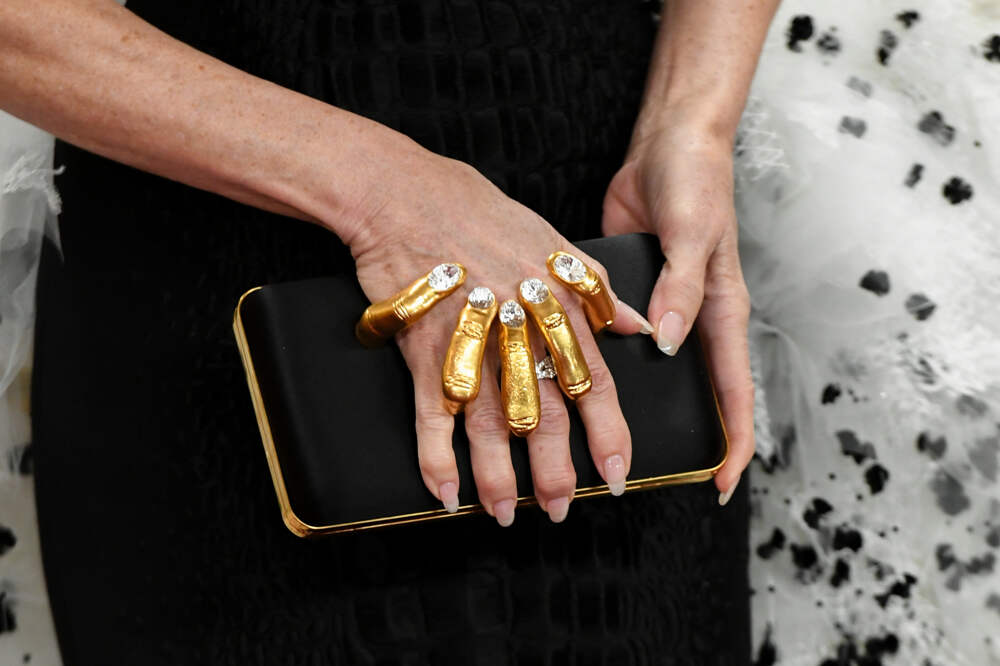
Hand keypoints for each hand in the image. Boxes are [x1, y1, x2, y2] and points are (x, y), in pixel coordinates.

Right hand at [343, 137, 649, 524]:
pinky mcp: (422, 350)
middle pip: (545, 414)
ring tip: (506, 514)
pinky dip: (435, 459)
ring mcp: (469, 344)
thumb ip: (597, 289)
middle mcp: (518, 332)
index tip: (619, 472)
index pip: (594, 382)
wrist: (407, 196)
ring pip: (491, 426)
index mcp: (555, 307)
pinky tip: (445, 493)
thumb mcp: (553, 241)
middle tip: (561, 508)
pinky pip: (430, 416)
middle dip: (556, 471)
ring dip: (499, 478)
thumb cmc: (479, 212)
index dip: (608, 433)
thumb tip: (636, 325)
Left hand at [601, 117, 753, 503]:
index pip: (734, 391)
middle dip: (677, 437)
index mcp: (720, 312)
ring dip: (630, 403)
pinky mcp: (626, 297)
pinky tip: (567, 381)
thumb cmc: (697, 182)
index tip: (719, 485)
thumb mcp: (694, 234)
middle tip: (639, 473)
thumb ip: (681, 288)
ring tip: (594, 440)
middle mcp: (691, 319)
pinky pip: (615, 339)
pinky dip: (599, 361)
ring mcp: (659, 311)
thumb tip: (669, 343)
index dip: (733, 442)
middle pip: (692, 393)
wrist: (667, 145)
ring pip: (649, 372)